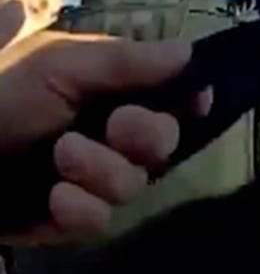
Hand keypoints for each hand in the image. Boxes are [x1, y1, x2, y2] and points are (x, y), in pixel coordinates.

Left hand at [0, 27, 209, 244]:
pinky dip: (78, 208)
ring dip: (102, 170)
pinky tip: (52, 198)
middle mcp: (102, 134)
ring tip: (59, 160)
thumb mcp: (54, 64)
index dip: (188, 100)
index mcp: (102, 91)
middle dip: (147, 136)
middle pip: (165, 142)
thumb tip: (189, 53)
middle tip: (116, 127)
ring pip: (135, 185)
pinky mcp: (64, 221)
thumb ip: (124, 60)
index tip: (194, 101)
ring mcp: (85, 181)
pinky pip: (101, 220)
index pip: (167, 96)